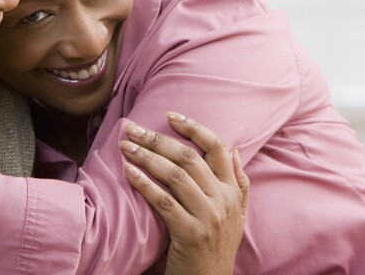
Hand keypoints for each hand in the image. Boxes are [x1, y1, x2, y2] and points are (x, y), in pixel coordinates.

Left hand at [121, 113, 249, 274]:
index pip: (216, 147)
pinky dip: (144, 183)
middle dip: (158, 139)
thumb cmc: (217, 247)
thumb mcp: (237, 214)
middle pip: (189, 158)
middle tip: (133, 128)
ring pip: (175, 175)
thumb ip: (239, 182)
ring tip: (126, 146)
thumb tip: (235, 149)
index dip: (193, 127)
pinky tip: (128, 171)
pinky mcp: (190, 233)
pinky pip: (163, 201)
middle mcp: (223, 200)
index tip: (170, 115)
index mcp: (233, 191)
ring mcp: (208, 217)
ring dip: (146, 157)